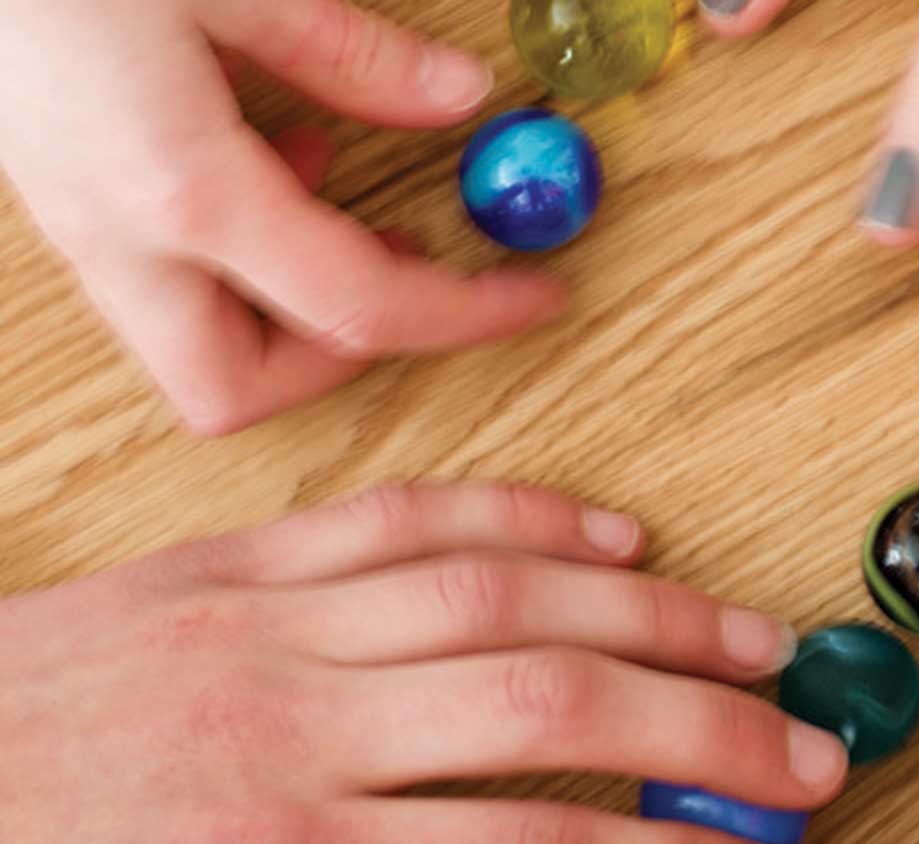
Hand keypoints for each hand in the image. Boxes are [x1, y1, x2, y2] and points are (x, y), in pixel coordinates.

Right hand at [0, 0, 568, 434]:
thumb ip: (349, 54)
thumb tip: (456, 98)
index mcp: (178, 192)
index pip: (356, 309)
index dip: (463, 315)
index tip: (534, 297)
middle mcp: (117, 234)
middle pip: (234, 389)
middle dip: (336, 363)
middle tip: (414, 282)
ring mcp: (76, 226)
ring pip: (189, 346)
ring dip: (284, 308)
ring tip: (344, 200)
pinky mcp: (60, 198)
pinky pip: (159, 281)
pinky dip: (234, 257)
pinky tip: (266, 159)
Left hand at [0, 482, 846, 843]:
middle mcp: (287, 721)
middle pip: (552, 700)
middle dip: (710, 729)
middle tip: (813, 758)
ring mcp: (261, 620)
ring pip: (500, 591)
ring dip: (653, 613)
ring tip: (761, 646)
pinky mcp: (232, 560)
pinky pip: (406, 513)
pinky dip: (526, 515)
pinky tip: (616, 537)